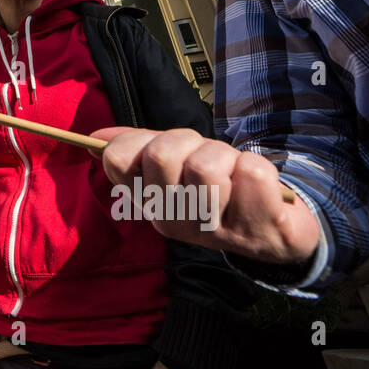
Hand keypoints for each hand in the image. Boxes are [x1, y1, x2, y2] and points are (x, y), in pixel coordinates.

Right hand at [92, 126, 319, 263]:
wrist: (273, 222)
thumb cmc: (217, 183)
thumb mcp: (176, 162)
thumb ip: (137, 147)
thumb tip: (94, 137)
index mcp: (148, 203)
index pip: (118, 159)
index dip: (142, 140)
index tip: (166, 150)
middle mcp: (173, 223)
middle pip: (160, 154)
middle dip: (190, 142)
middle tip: (206, 159)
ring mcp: (214, 232)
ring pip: (206, 165)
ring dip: (226, 155)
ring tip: (232, 174)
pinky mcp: (258, 231)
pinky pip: (251, 173)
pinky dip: (257, 167)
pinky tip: (256, 189)